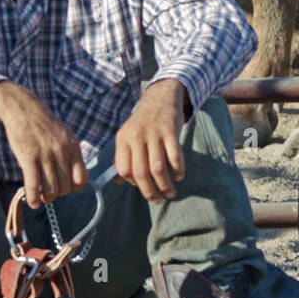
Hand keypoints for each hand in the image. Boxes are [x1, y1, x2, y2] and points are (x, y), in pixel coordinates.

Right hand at [0, 80, 86, 206]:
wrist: (22, 108)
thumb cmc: (43, 123)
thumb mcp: (64, 135)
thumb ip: (70, 154)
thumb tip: (75, 177)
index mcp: (73, 146)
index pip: (82, 178)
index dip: (74, 188)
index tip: (66, 188)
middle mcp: (62, 151)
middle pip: (66, 187)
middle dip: (58, 194)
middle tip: (51, 192)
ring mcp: (45, 155)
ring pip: (51, 190)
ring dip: (47, 198)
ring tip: (42, 197)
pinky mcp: (28, 156)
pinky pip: (33, 185)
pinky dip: (33, 198)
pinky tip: (32, 202)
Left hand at [114, 78, 186, 203]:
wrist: (161, 97)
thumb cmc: (143, 122)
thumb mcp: (128, 135)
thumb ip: (123, 157)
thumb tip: (119, 182)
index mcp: (123, 139)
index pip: (123, 169)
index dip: (132, 182)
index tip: (142, 187)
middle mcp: (136, 136)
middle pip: (140, 172)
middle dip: (150, 191)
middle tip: (158, 200)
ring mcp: (154, 133)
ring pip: (157, 168)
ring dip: (165, 185)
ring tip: (170, 193)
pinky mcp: (170, 131)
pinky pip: (175, 156)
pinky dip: (178, 170)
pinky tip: (179, 176)